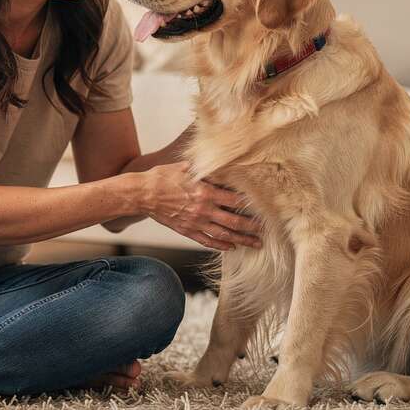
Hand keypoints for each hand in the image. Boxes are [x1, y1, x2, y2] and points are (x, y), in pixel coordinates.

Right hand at [138, 162, 260, 251]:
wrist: (143, 194)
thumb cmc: (163, 177)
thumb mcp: (186, 167)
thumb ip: (205, 169)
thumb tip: (221, 162)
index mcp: (205, 192)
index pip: (235, 200)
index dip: (250, 205)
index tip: (263, 208)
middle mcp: (203, 209)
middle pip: (234, 221)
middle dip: (251, 227)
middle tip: (266, 231)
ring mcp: (196, 222)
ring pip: (224, 234)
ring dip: (241, 240)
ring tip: (255, 244)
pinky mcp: (187, 230)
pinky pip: (207, 241)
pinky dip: (221, 245)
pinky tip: (231, 247)